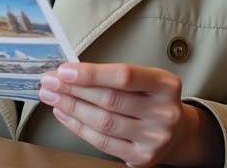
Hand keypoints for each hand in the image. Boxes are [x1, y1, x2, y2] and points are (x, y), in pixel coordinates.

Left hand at [38, 62, 223, 167]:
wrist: (176, 132)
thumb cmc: (151, 98)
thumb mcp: (143, 79)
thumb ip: (112, 76)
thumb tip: (70, 71)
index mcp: (166, 85)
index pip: (124, 76)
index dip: (91, 73)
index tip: (65, 70)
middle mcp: (164, 113)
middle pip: (110, 100)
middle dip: (73, 89)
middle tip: (50, 82)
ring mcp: (154, 138)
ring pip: (104, 122)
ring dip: (71, 107)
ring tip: (52, 96)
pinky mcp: (142, 157)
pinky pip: (103, 142)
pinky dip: (78, 127)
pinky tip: (64, 114)